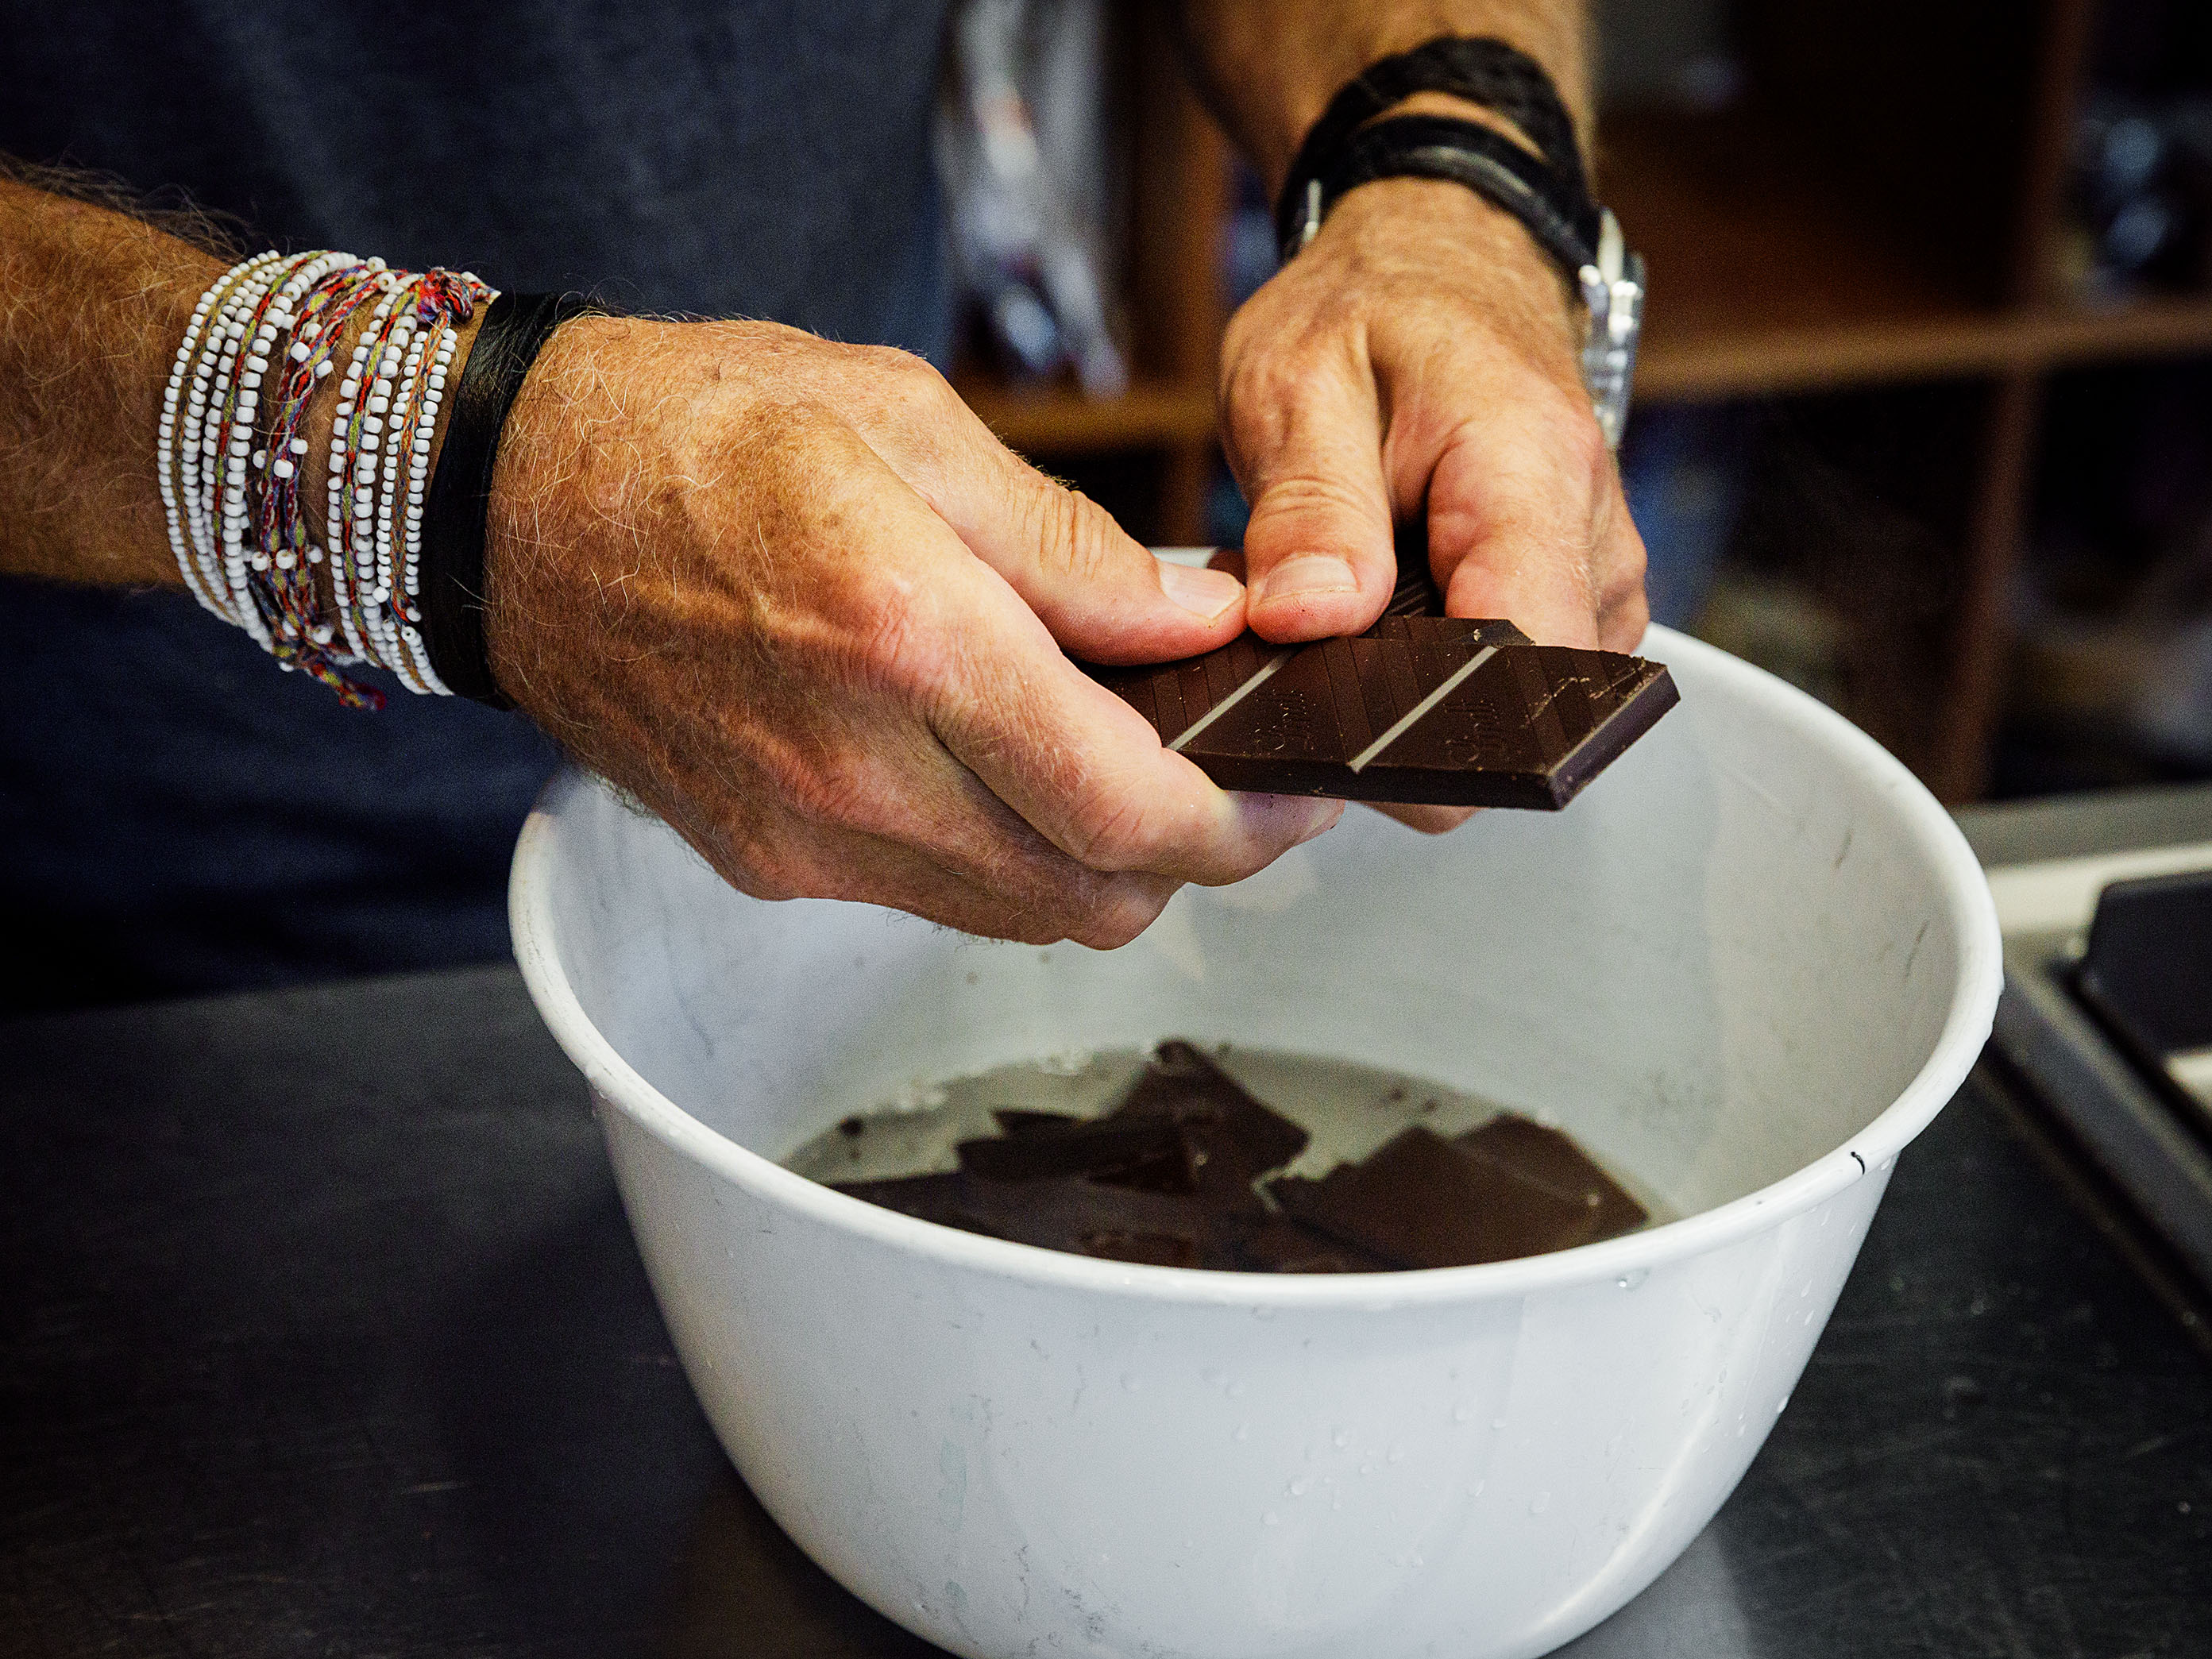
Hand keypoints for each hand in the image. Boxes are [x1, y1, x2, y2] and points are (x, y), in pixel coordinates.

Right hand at [483, 318, 1340, 946]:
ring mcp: (803, 838)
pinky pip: (936, 900)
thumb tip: (1201, 628)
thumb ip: (1070, 550)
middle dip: (1197, 857)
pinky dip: (1008, 862)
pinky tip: (1017, 778)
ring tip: (1138, 771)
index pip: (1125, 802)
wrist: (508, 504)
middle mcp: (853, 771)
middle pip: (1093, 894)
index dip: (1243, 821)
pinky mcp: (767, 864)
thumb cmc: (702, 429)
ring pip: (1023, 918)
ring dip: (1106, 867)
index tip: (1298, 791)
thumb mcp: (907, 421)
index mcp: (906, 640)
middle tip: (1243, 784)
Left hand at [1218, 176, 1649, 828]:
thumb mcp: (1296, 382)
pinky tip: (1385, 601)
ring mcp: (1597, 578)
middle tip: (1309, 623)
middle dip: (1396, 696)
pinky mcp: (1580, 601)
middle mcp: (1592, 539)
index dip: (1429, 720)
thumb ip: (1309, 509)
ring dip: (1407, 673)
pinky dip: (1431, 654)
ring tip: (1345, 590)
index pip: (1525, 660)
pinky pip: (1508, 671)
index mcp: (1530, 474)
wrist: (1443, 264)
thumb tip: (1307, 621)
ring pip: (1505, 697)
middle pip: (1514, 700)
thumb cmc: (1371, 312)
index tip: (1337, 715)